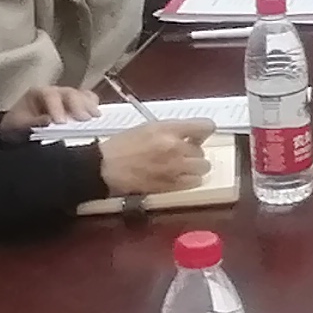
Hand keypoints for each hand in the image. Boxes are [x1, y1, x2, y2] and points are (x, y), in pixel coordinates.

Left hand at [2, 85, 101, 133]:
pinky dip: (94, 105)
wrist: (18, 130)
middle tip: (84, 119)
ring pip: (81, 94)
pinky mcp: (76, 105)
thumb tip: (49, 121)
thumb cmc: (17, 126)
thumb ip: (32, 123)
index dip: (57, 108)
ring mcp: (67, 97)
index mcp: (38, 93)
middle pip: (70, 93)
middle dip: (78, 106)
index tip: (62, 122)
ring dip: (89, 105)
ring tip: (96, 117)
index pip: (50, 96)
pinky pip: (88, 99)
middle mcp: (55, 91)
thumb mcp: (18, 125)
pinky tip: (98, 115)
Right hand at [96, 118, 211, 195]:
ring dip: (195, 167)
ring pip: (203, 168)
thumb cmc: (124, 145)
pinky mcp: (171, 186)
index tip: (199, 135)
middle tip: (181, 153)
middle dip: (194, 152)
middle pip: (202, 151)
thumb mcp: (148, 128)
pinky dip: (190, 180)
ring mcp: (174, 168)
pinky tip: (178, 177)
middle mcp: (175, 148)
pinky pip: (194, 182)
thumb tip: (192, 136)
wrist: (106, 167)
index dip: (205, 131)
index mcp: (168, 130)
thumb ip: (172, 130)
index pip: (206, 127)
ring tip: (181, 166)